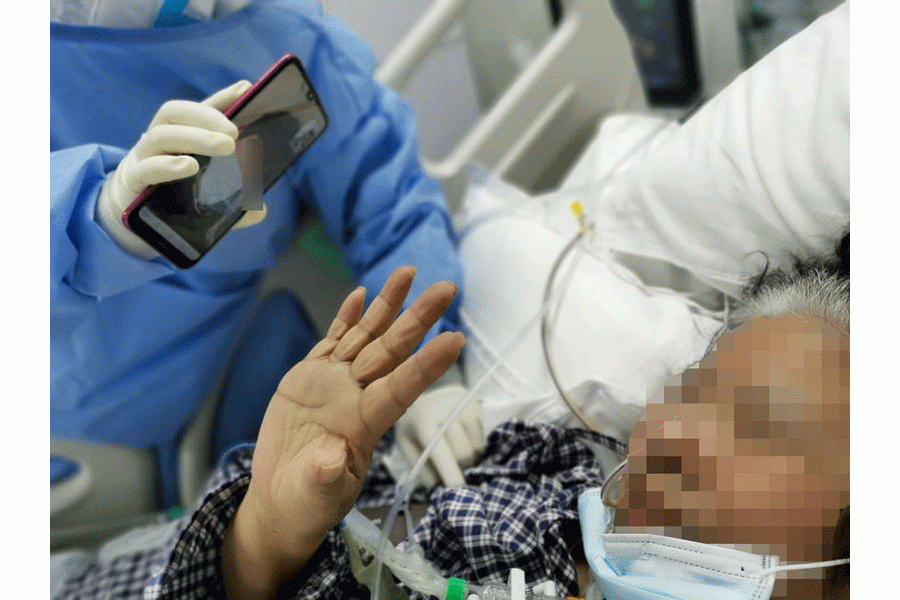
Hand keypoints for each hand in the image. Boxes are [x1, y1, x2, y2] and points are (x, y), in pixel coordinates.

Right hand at [96, 80, 266, 257]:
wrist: (129, 221)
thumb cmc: (170, 200)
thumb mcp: (204, 196)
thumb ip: (231, 200)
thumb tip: (261, 210)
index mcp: (178, 138)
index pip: (199, 111)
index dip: (222, 98)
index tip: (246, 88)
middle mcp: (159, 141)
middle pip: (176, 113)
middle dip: (206, 116)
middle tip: (235, 132)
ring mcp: (143, 158)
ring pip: (161, 135)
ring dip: (195, 137)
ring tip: (225, 146)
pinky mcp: (132, 181)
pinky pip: (146, 168)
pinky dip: (168, 166)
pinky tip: (189, 166)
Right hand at [222, 266, 464, 598]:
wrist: (281, 497)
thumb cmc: (307, 503)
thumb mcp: (316, 495)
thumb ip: (325, 477)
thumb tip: (332, 460)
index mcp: (365, 423)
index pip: (403, 387)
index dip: (427, 364)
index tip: (454, 339)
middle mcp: (356, 396)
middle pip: (391, 350)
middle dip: (418, 318)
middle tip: (446, 288)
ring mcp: (334, 383)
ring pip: (366, 336)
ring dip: (387, 305)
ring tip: (407, 272)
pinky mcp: (309, 377)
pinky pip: (333, 341)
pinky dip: (346, 318)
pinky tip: (361, 295)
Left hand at [389, 364, 484, 487]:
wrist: (417, 391)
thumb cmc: (412, 428)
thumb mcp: (408, 448)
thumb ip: (423, 470)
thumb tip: (442, 492)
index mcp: (423, 422)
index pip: (441, 453)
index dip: (451, 475)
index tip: (459, 492)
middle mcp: (445, 410)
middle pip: (463, 453)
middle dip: (460, 468)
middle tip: (452, 471)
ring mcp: (463, 404)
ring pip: (476, 447)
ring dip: (469, 457)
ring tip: (455, 453)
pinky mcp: (475, 402)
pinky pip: (482, 436)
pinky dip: (475, 445)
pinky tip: (462, 439)